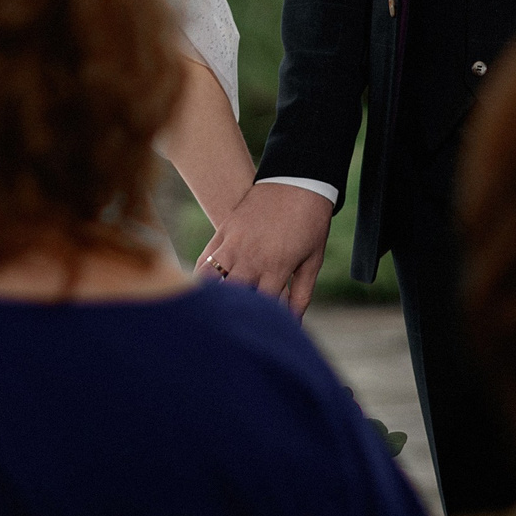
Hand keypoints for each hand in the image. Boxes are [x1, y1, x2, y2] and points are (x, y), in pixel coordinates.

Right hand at [198, 181, 334, 315]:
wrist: (297, 180)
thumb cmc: (310, 223)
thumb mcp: (312, 260)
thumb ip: (301, 294)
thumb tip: (294, 323)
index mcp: (276, 267)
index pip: (260, 306)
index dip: (259, 322)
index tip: (259, 335)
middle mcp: (252, 258)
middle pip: (232, 296)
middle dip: (232, 313)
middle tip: (231, 327)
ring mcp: (234, 242)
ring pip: (211, 279)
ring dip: (212, 296)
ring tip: (214, 311)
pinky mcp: (225, 230)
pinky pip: (205, 258)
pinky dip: (202, 275)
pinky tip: (204, 289)